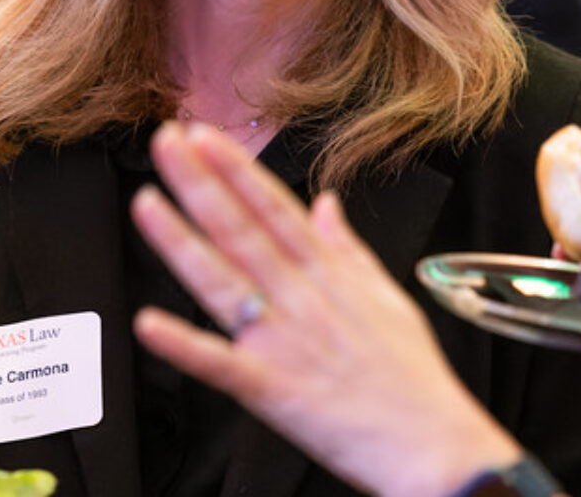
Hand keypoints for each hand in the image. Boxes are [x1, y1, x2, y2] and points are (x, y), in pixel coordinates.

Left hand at [131, 122, 522, 496]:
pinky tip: (148, 322)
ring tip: (146, 202)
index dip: (237, 169)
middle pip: (242, 230)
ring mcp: (284, 342)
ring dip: (181, 242)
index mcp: (329, 276)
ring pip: (223, 283)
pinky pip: (219, 365)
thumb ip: (348, 248)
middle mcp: (303, 299)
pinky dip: (183, 345)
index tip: (204, 136)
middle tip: (164, 141)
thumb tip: (326, 203)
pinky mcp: (271, 390)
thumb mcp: (388, 297)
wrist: (434, 444)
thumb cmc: (414, 379)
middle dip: (200, 184)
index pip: (275, 208)